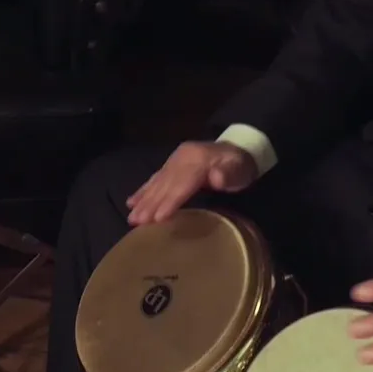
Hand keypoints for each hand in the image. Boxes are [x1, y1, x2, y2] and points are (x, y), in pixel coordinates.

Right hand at [125, 141, 258, 223]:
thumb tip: (217, 177)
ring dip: (143, 200)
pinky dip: (142, 190)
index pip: (182, 183)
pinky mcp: (171, 164)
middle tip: (136, 222)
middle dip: (150, 204)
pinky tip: (131, 201)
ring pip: (157, 182)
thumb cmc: (240, 166)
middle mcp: (182, 158)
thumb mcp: (240, 169)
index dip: (170, 201)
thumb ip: (229, 174)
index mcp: (198, 159)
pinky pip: (154, 178)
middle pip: (165, 184)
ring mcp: (175, 160)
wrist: (238, 149)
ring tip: (132, 217)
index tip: (158, 218)